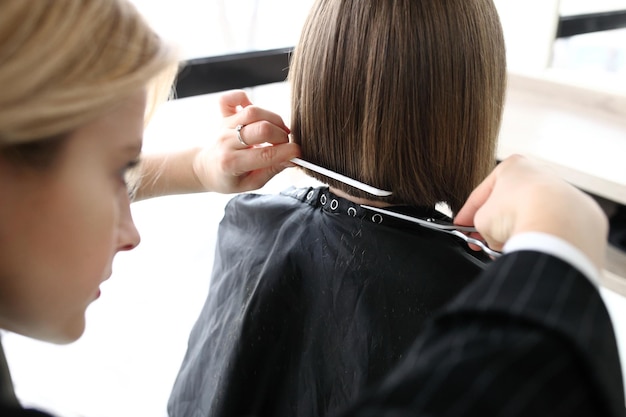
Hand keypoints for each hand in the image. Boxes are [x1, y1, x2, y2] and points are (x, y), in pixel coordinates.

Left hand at [193, 90, 300, 193]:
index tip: (298, 154)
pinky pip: (232, 98)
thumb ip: (272, 170)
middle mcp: (227, 142)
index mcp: (232, 163)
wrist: (207, 169)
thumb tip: (293, 159)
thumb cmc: (230, 178)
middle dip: (282, 136)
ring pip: (254, 112)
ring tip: (277, 130)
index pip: (267, 154)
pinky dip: (244, 98)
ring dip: (273, 119)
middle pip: (262, 129)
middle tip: (284, 144)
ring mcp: (225, 126)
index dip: (288, 152)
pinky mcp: (224, 115)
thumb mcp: (252, 183)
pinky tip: (254, 111)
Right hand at [454, 155, 607, 269]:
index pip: (483, 193)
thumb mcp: (482, 218)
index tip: (462, 227)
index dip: (468, 214)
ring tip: (507, 248)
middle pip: (509, 204)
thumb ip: (480, 224)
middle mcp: (540, 173)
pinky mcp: (579, 215)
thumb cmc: (518, 211)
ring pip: (531, 217)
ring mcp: (562, 193)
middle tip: (483, 240)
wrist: (556, 224)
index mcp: (513, 166)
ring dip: (517, 232)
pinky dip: (540, 240)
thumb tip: (489, 236)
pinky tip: (530, 250)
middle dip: (495, 224)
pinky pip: (551, 230)